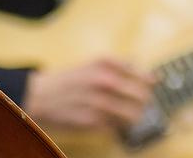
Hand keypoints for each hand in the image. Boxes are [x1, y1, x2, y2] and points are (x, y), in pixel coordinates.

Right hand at [23, 59, 155, 131]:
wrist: (40, 95)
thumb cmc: (67, 80)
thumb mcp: (91, 65)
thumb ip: (118, 66)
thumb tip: (146, 71)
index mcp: (105, 64)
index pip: (143, 76)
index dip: (149, 82)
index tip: (153, 86)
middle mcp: (105, 81)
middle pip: (143, 97)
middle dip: (144, 103)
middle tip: (140, 104)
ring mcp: (100, 102)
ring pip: (134, 116)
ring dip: (133, 118)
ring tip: (127, 116)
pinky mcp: (94, 121)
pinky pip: (117, 127)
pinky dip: (117, 126)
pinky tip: (109, 120)